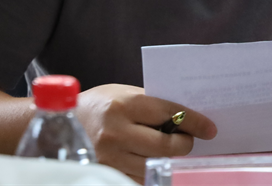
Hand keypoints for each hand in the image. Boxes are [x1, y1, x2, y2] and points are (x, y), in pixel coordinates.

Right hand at [75, 84, 215, 181]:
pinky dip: (151, 171)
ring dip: (168, 159)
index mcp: (123, 105)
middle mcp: (115, 132)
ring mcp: (110, 157)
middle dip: (183, 144)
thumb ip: (151, 105)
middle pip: (165, 146)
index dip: (193, 121)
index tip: (209, 129)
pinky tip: (152, 161)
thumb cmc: (99, 105)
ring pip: (154, 165)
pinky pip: (139, 178)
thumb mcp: (123, 94)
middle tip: (188, 141)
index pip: (169, 114)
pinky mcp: (107, 172)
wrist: (62, 123)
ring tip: (170, 150)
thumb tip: (185, 118)